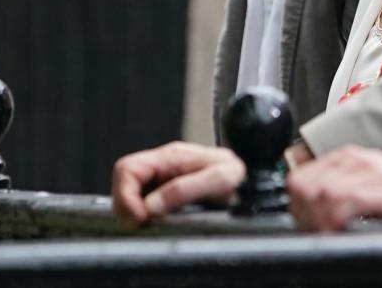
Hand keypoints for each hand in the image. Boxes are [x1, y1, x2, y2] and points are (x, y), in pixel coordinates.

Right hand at [110, 141, 243, 226]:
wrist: (256, 180)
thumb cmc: (241, 175)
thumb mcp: (219, 179)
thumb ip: (183, 189)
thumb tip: (149, 206)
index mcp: (172, 155)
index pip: (127, 168)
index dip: (125, 195)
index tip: (138, 218)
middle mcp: (164, 166)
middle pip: (124, 182)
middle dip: (126, 206)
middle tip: (140, 225)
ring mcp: (164, 180)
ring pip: (131, 195)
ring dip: (134, 213)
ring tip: (150, 225)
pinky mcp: (167, 196)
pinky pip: (143, 205)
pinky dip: (144, 217)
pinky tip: (156, 223)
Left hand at [287, 146, 381, 231]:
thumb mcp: (372, 186)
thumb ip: (342, 191)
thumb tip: (311, 215)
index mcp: (351, 158)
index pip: (301, 178)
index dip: (297, 206)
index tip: (304, 226)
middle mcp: (359, 160)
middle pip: (306, 186)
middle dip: (303, 216)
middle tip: (314, 235)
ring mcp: (374, 173)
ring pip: (322, 193)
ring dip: (318, 221)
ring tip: (326, 236)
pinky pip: (348, 202)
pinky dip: (337, 220)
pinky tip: (341, 232)